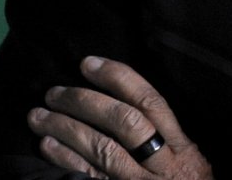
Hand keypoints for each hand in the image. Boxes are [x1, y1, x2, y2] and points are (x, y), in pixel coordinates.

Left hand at [27, 56, 213, 179]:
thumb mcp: (192, 166)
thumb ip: (169, 141)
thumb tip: (128, 103)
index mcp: (183, 148)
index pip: (151, 103)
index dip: (119, 79)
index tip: (89, 64)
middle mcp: (163, 165)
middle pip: (124, 122)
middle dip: (85, 102)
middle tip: (55, 92)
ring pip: (102, 149)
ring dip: (66, 129)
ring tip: (39, 116)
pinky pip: (89, 177)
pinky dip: (66, 160)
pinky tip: (47, 146)